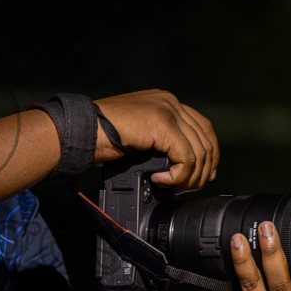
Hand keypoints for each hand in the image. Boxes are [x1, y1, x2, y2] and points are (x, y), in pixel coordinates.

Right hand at [91, 90, 217, 190]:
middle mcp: (170, 102)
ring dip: (188, 177)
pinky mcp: (163, 124)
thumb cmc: (100, 136)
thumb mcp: (138, 136)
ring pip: (198, 151)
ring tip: (171, 187)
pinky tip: (161, 180)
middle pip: (206, 139)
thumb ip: (159, 141)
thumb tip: (177, 165)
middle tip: (188, 187)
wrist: (83, 131)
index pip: (202, 127)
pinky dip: (178, 176)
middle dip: (203, 169)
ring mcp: (168, 111)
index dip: (208, 154)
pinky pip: (186, 158)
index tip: (202, 175)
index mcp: (166, 102)